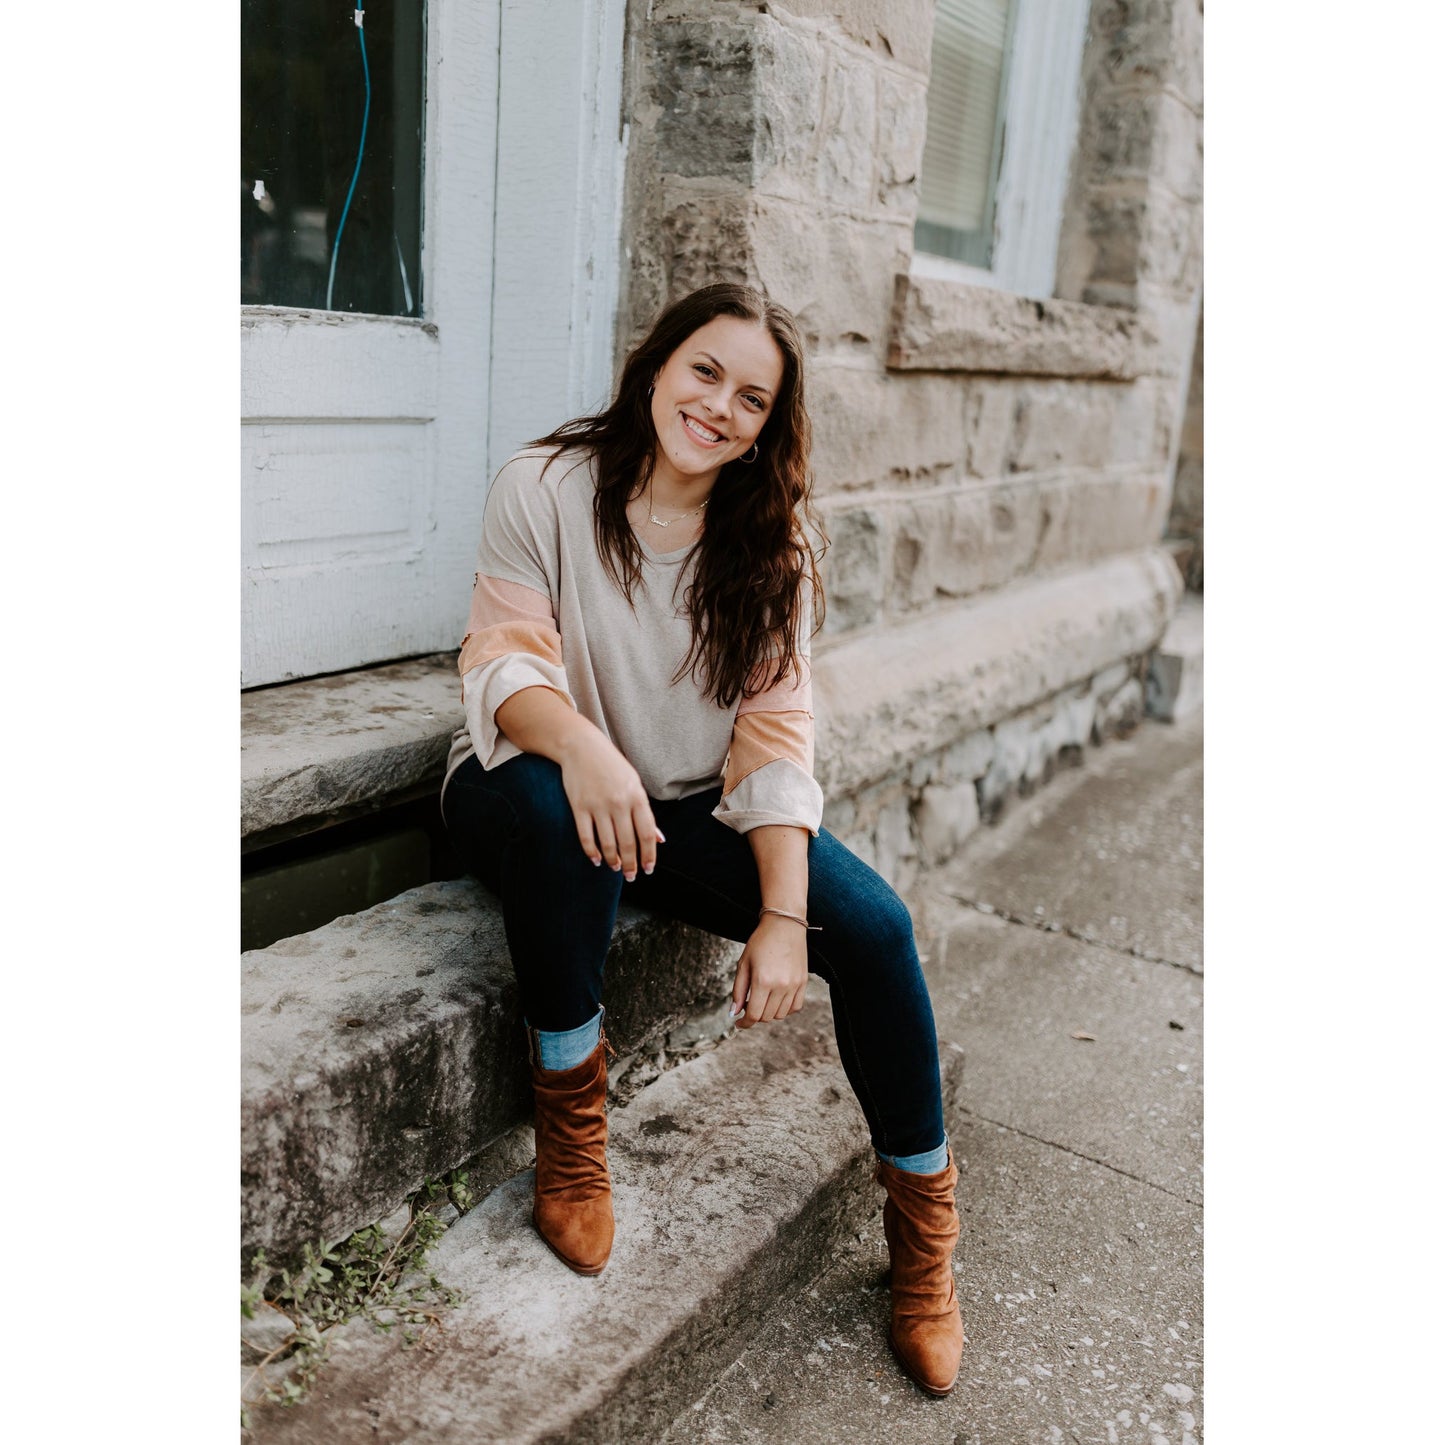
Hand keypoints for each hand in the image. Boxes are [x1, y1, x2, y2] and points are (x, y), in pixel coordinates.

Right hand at [557, 730, 663, 880]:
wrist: (581, 747)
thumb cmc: (611, 766)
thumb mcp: (634, 784)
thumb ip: (645, 812)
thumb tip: (659, 839)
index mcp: (637, 796)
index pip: (647, 833)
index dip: (649, 855)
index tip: (649, 869)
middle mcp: (619, 803)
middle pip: (627, 842)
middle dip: (630, 864)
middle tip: (631, 876)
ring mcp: (598, 805)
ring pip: (607, 843)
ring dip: (613, 860)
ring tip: (615, 868)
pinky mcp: (579, 807)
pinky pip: (586, 837)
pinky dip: (592, 852)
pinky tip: (597, 860)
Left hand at [730, 915, 807, 1026]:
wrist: (784, 925)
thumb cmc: (761, 942)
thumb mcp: (743, 964)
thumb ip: (738, 990)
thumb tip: (734, 1012)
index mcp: (762, 981)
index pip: (753, 1015)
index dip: (744, 1023)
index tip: (739, 1023)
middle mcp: (780, 986)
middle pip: (766, 1017)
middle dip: (755, 1015)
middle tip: (748, 1004)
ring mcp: (794, 985)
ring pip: (780, 1015)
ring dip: (769, 1013)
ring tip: (763, 999)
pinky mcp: (803, 983)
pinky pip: (795, 1007)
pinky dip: (785, 1009)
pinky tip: (777, 999)